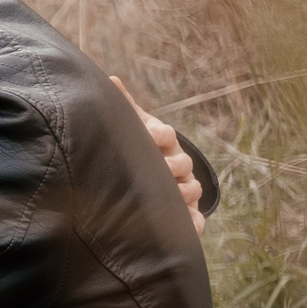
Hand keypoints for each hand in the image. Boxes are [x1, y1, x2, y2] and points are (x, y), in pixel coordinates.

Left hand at [111, 77, 205, 234]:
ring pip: (192, 190)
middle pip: (182, 163)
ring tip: (166, 199)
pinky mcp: (186, 213)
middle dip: (171, 166)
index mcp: (161, 140)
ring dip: (182, 193)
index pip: (163, 134)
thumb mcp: (129, 126)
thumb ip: (122, 106)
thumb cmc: (134, 143)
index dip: (155, 135)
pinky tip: (187, 228)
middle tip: (158, 170)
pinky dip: (192, 224)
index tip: (147, 136)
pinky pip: (195, 221)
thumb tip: (111, 79)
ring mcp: (184, 187)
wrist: (147, 172)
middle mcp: (177, 163)